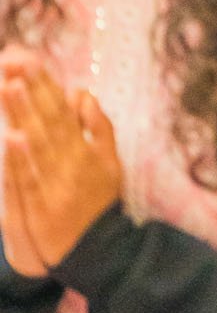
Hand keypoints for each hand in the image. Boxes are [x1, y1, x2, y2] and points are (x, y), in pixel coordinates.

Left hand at [0, 54, 121, 276]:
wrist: (100, 252)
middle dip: (31, 90)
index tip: (27, 59)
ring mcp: (56, 185)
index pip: (62, 110)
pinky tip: (12, 137)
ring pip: (37, 144)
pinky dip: (21, 160)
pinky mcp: (40, 210)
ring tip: (10, 87)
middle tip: (13, 61)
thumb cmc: (100, 203)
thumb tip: (82, 93)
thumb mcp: (111, 162)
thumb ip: (99, 127)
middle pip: (48, 120)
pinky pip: (28, 181)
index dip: (44, 84)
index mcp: (85, 149)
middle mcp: (71, 162)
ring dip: (24, 115)